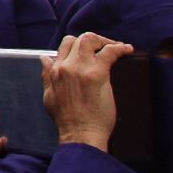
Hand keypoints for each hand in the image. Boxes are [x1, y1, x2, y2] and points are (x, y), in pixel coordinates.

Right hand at [41, 32, 132, 149]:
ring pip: (90, 40)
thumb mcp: (49, 96)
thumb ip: (47, 76)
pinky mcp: (98, 74)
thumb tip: (45, 58)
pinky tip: (127, 49)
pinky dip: (120, 48)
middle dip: (92, 40)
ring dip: (104, 41)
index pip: (65, 45)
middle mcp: (66, 66)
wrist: (81, 134)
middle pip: (77, 39)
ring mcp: (81, 68)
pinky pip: (110, 52)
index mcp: (55, 70)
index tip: (89, 51)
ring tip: (116, 46)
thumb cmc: (67, 120)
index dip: (78, 45)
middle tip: (104, 47)